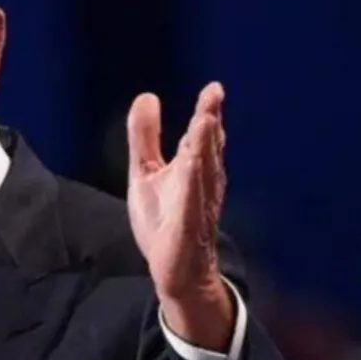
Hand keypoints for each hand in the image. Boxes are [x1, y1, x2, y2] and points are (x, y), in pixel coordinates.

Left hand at [126, 82, 233, 349]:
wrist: (174, 270)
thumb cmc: (165, 220)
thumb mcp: (146, 172)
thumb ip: (146, 137)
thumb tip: (147, 95)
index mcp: (193, 168)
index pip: (200, 136)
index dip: (207, 113)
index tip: (213, 89)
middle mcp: (201, 183)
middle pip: (206, 148)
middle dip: (210, 121)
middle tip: (215, 93)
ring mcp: (197, 205)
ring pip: (203, 171)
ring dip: (206, 147)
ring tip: (207, 120)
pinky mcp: (188, 227)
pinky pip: (192, 204)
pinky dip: (194, 185)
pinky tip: (192, 166)